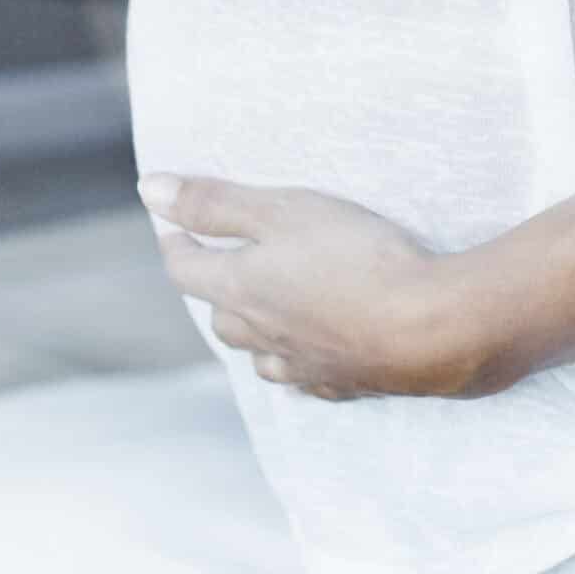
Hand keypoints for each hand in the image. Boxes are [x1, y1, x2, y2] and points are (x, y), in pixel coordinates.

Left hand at [139, 173, 476, 399]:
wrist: (426, 327)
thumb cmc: (354, 256)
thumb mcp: (283, 210)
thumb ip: (216, 202)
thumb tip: (148, 190)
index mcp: (241, 289)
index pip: (186, 269)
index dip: (176, 242)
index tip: (171, 225)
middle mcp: (261, 335)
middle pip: (220, 317)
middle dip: (212, 289)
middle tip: (218, 263)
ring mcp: (301, 365)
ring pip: (257, 353)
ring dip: (251, 331)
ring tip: (260, 311)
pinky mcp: (341, 383)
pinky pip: (301, 376)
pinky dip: (293, 360)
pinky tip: (306, 354)